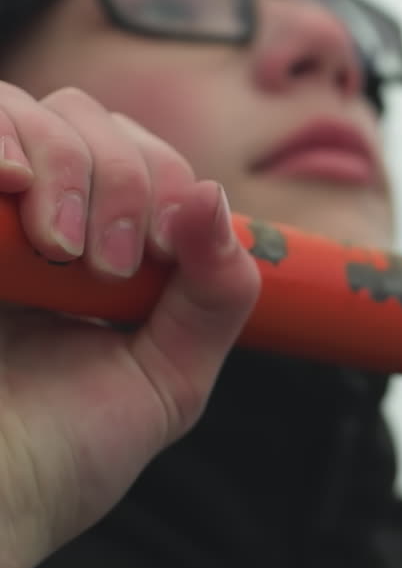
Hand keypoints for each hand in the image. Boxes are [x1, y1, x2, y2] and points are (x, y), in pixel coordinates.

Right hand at [0, 84, 258, 567]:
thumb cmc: (62, 457)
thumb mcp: (166, 382)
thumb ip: (213, 299)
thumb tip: (215, 197)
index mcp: (94, 254)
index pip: (137, 155)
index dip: (159, 180)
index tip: (155, 252)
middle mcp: (31, 222)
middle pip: (82, 118)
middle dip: (117, 176)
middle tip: (106, 266)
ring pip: (20, 110)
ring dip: (59, 161)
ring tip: (57, 247)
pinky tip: (4, 186)